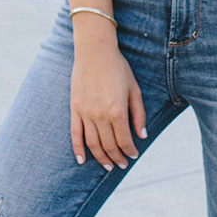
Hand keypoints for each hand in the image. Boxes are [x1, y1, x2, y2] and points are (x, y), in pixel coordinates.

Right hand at [70, 33, 146, 169]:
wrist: (95, 51)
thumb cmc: (118, 68)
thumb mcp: (134, 89)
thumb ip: (138, 114)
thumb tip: (141, 135)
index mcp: (117, 111)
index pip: (124, 140)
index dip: (130, 151)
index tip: (134, 155)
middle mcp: (100, 115)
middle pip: (109, 145)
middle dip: (117, 158)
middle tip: (122, 165)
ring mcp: (86, 113)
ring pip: (93, 144)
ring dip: (101, 158)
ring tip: (108, 166)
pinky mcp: (75, 109)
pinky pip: (75, 134)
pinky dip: (78, 149)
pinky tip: (82, 160)